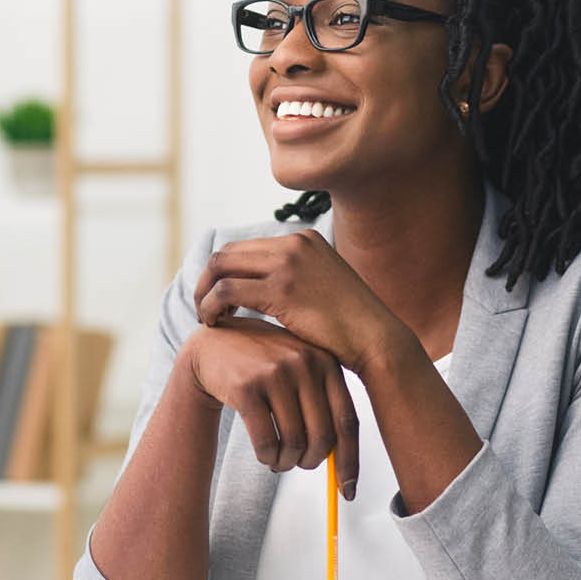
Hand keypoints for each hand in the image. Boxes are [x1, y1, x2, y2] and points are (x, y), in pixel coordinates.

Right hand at [180, 317, 358, 498]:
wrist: (214, 346)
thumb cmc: (263, 365)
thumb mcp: (300, 369)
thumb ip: (322, 403)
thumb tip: (341, 461)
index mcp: (326, 362)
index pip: (347, 421)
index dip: (349, 460)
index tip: (348, 488)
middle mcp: (304, 364)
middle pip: (322, 436)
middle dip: (312, 462)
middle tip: (300, 465)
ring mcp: (275, 374)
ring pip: (294, 442)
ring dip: (287, 463)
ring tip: (279, 461)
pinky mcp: (246, 388)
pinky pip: (266, 441)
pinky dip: (268, 458)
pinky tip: (265, 456)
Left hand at [193, 229, 391, 376]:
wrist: (376, 340)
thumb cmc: (349, 326)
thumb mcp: (321, 288)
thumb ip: (294, 278)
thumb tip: (262, 288)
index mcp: (303, 239)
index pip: (245, 247)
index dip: (224, 273)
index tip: (219, 298)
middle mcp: (294, 243)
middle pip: (227, 253)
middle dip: (207, 280)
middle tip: (204, 308)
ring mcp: (288, 263)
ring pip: (220, 267)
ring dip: (204, 293)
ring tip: (207, 318)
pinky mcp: (281, 289)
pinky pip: (226, 291)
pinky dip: (211, 306)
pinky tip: (215, 325)